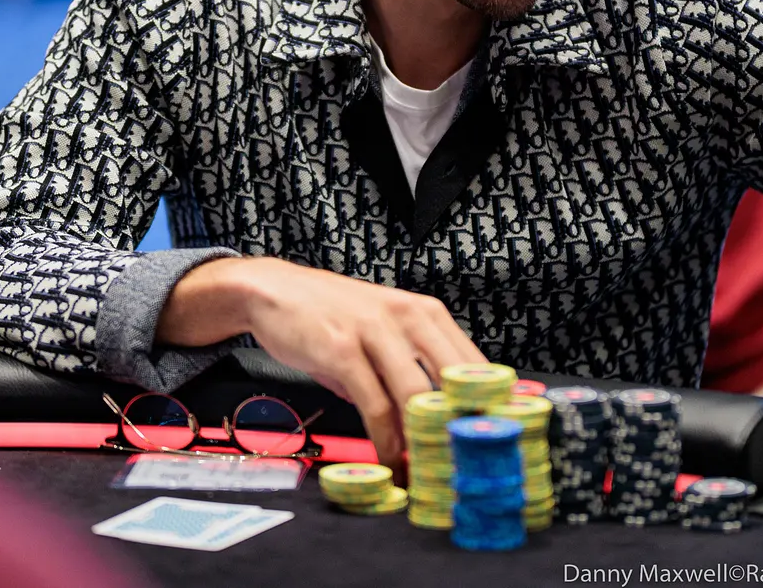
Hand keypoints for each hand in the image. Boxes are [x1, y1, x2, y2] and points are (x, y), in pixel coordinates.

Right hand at [232, 257, 486, 466]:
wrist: (274, 291)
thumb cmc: (331, 316)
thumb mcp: (381, 334)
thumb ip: (407, 373)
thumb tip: (431, 423)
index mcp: (426, 312)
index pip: (474, 363)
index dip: (486, 406)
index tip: (489, 442)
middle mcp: (407, 316)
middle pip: (454, 380)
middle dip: (460, 428)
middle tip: (463, 465)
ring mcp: (374, 331)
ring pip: (416, 396)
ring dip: (422, 441)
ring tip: (426, 472)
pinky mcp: (342, 350)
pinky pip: (374, 405)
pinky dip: (385, 439)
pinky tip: (389, 459)